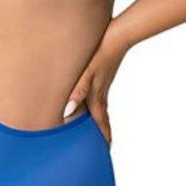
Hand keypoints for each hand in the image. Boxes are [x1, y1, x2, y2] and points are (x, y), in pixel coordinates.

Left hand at [61, 30, 131, 147]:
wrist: (118, 36)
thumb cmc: (101, 53)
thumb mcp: (87, 73)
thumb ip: (77, 92)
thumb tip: (67, 113)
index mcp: (97, 96)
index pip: (100, 123)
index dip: (102, 136)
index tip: (106, 149)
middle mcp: (101, 93)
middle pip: (101, 118)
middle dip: (101, 131)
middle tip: (102, 144)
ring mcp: (103, 84)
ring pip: (100, 107)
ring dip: (98, 119)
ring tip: (95, 126)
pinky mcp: (102, 75)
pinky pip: (99, 96)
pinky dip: (95, 104)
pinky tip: (91, 99)